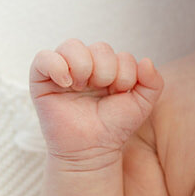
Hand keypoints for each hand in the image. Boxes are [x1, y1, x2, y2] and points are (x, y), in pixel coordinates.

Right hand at [29, 39, 163, 162]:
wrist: (92, 149)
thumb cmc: (113, 127)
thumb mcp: (142, 105)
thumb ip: (153, 82)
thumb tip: (146, 60)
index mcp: (108, 68)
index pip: (120, 55)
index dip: (125, 74)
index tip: (118, 94)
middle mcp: (86, 65)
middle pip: (99, 47)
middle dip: (106, 70)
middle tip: (101, 90)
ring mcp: (63, 71)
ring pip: (72, 46)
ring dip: (84, 66)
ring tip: (82, 87)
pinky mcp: (41, 80)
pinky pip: (43, 58)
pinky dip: (57, 66)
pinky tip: (67, 84)